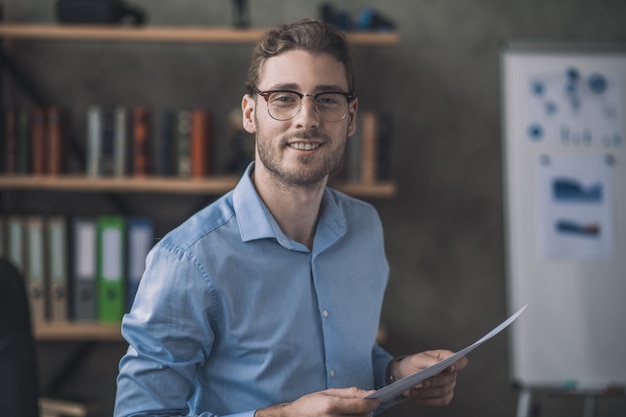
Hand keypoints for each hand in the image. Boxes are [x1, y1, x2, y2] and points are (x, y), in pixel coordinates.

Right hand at [255, 387, 379, 416]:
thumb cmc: (309, 405)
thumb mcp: (327, 393)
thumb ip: (349, 393)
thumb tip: (368, 393)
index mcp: (331, 406)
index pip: (361, 405)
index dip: (373, 402)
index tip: (377, 399)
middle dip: (365, 410)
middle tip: (359, 406)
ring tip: (348, 413)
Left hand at [392, 350, 467, 406]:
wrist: (406, 374)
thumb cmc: (415, 363)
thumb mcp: (418, 359)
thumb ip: (428, 360)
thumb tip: (437, 363)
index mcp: (446, 359)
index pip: (460, 361)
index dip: (458, 364)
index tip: (450, 366)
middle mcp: (451, 373)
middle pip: (450, 378)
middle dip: (435, 381)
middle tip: (423, 382)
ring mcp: (449, 386)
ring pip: (443, 391)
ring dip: (427, 392)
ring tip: (413, 391)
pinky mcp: (445, 397)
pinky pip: (440, 401)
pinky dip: (428, 400)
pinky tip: (418, 398)